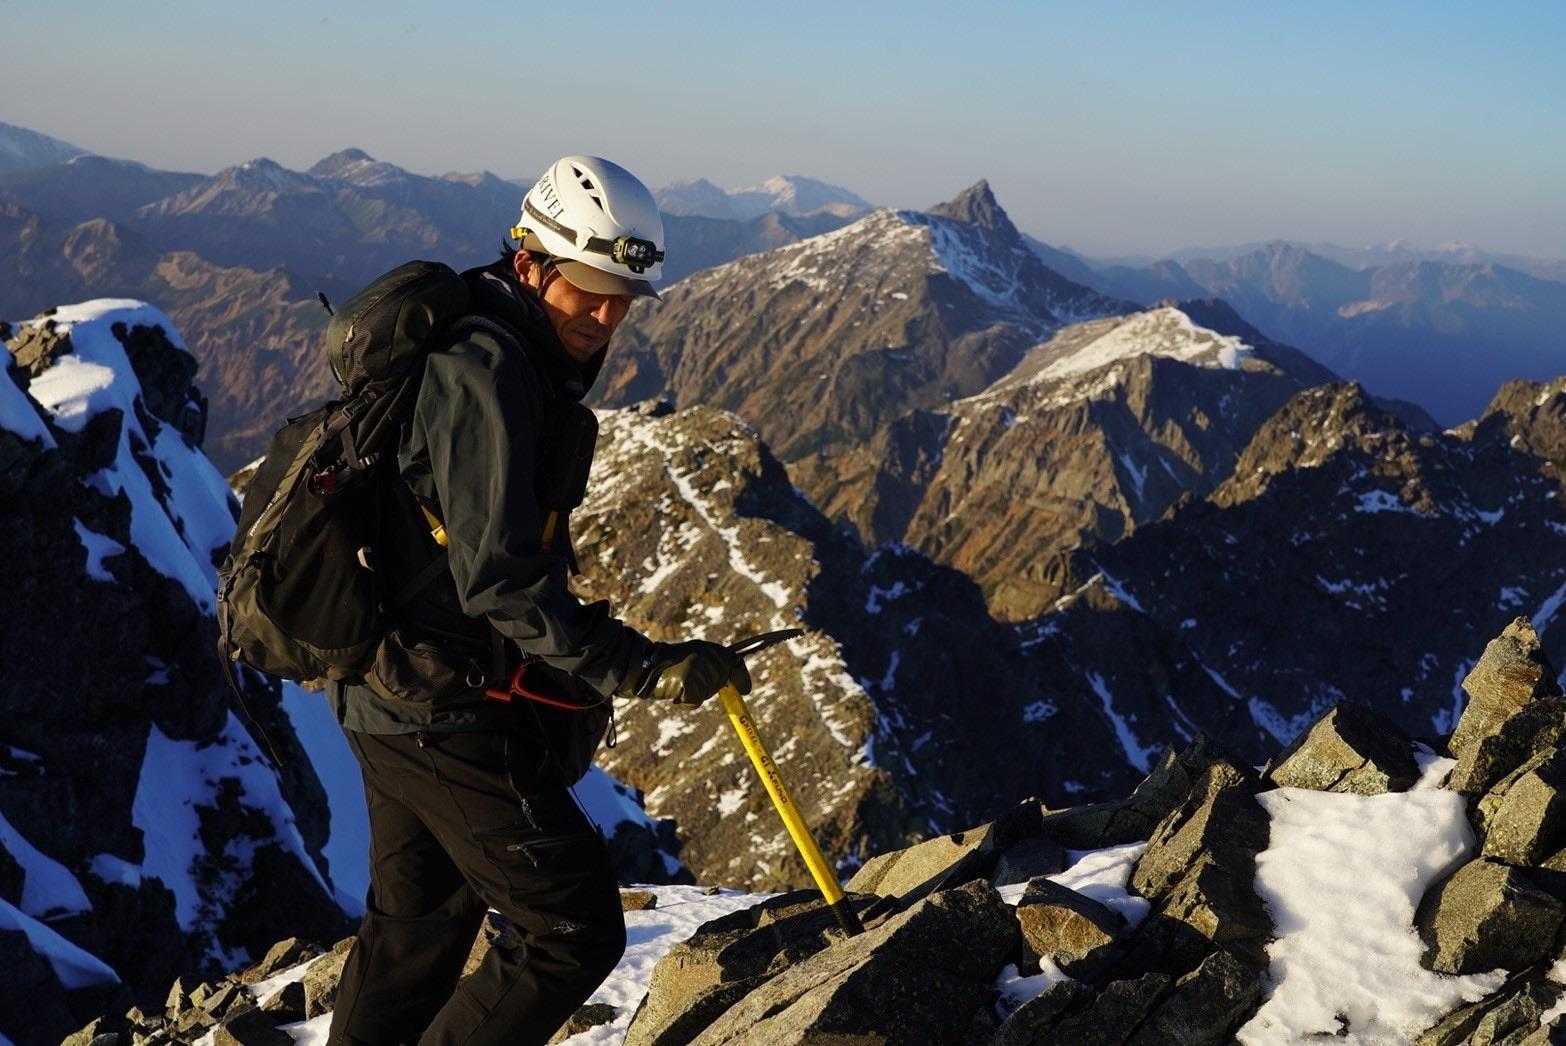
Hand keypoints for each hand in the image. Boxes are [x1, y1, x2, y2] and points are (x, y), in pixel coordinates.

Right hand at [633, 641, 751, 704]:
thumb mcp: (691, 658)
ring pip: (707, 692)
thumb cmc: (666, 666)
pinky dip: (686, 700)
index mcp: (706, 647)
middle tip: (689, 681)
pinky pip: (695, 700)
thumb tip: (737, 685)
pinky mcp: (688, 682)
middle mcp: (704, 654)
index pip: (733, 660)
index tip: (746, 690)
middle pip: (721, 681)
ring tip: (678, 683)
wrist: (641, 666)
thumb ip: (711, 665)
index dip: (741, 677)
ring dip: (695, 694)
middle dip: (710, 687)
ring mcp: (696, 668)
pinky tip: (675, 691)